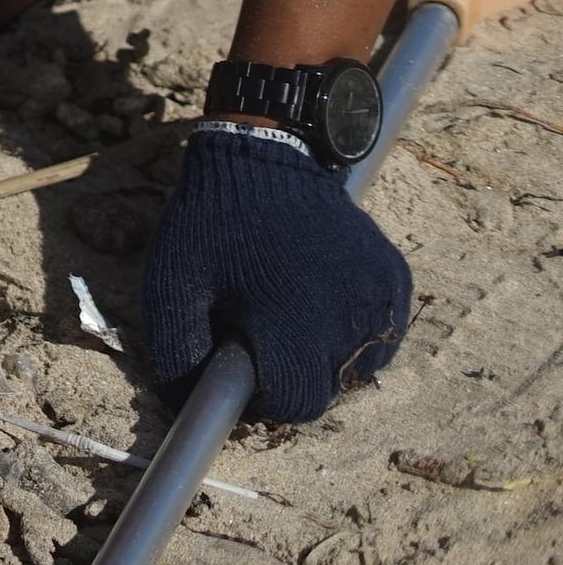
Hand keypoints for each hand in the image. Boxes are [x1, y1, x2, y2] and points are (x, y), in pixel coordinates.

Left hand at [138, 126, 412, 422]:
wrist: (261, 158)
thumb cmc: (209, 225)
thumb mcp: (169, 287)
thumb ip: (176, 355)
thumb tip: (188, 407)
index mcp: (294, 324)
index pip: (295, 405)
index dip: (262, 393)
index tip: (241, 359)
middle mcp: (349, 316)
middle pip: (327, 389)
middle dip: (291, 375)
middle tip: (259, 331)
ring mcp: (380, 297)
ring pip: (358, 366)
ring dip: (324, 355)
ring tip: (287, 312)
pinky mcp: (395, 278)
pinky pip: (381, 333)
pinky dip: (353, 330)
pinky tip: (318, 300)